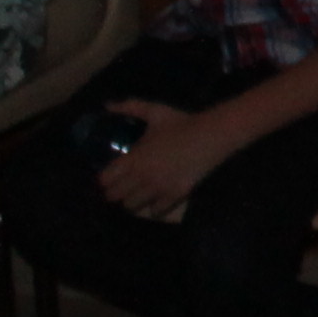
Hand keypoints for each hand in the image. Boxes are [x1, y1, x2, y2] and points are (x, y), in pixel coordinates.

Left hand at [96, 99, 239, 218]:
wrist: (212, 135)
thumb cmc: (181, 123)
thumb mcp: (154, 111)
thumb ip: (129, 107)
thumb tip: (106, 105)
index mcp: (134, 158)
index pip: (105, 180)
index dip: (105, 179)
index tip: (109, 176)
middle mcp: (142, 176)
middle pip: (115, 196)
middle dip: (116, 192)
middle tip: (122, 186)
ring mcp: (158, 188)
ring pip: (132, 206)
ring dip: (132, 201)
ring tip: (137, 195)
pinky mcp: (175, 195)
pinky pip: (156, 211)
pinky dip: (153, 208)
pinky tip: (156, 201)